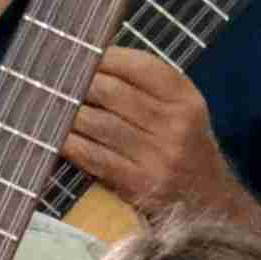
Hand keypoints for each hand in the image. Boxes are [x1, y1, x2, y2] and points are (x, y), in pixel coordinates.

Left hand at [60, 49, 247, 222]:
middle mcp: (175, 125)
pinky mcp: (139, 184)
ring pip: (99, 123)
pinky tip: (57, 137)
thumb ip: (149, 87)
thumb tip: (95, 61)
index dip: (105, 57)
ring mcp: (157, 156)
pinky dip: (70, 144)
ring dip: (68, 113)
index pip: (141, 66)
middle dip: (79, 84)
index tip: (81, 55)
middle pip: (113, 93)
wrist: (209, 204)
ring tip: (51, 104)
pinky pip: (94, 156)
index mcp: (186, 100)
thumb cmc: (185, 150)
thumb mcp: (182, 112)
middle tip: (56, 80)